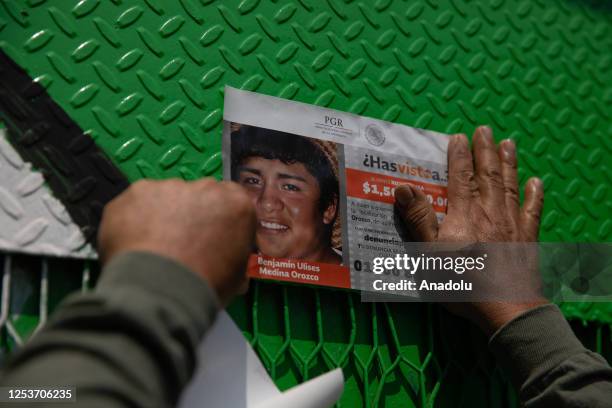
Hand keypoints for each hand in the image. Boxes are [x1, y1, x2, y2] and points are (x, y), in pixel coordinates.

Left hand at [98, 179, 255, 305]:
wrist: (161, 290)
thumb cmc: (205, 285)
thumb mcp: (236, 275)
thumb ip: (232, 254)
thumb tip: (224, 260)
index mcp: (237, 204)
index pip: (233, 202)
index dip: (220, 221)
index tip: (212, 236)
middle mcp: (205, 187)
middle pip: (200, 195)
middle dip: (192, 215)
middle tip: (182, 244)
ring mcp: (168, 187)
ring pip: (167, 198)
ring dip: (163, 217)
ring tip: (155, 249)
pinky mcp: (136, 192)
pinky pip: (137, 205)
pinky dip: (134, 221)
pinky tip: (134, 245)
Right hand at [394, 126, 546, 335]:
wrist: (504, 307)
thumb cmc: (462, 282)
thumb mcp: (429, 252)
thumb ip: (419, 218)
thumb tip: (403, 187)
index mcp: (465, 214)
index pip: (460, 177)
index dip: (458, 156)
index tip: (457, 137)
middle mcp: (490, 212)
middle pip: (488, 174)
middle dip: (485, 150)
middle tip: (485, 129)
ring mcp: (512, 224)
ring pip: (510, 186)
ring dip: (509, 163)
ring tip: (509, 143)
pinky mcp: (528, 238)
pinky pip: (533, 211)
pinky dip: (535, 195)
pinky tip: (537, 181)